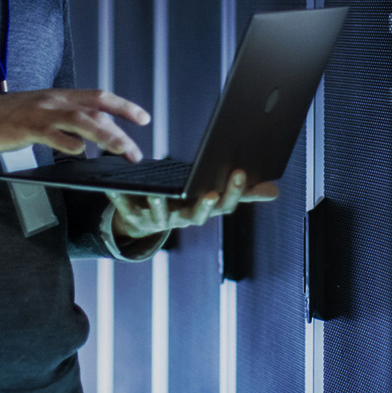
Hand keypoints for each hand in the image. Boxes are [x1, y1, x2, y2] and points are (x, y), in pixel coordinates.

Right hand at [0, 89, 149, 160]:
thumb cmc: (8, 119)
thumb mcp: (43, 113)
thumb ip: (68, 120)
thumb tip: (94, 133)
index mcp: (60, 96)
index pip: (99, 96)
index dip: (124, 106)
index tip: (144, 118)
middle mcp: (55, 101)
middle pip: (96, 109)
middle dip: (122, 127)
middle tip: (137, 148)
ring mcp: (42, 113)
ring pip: (81, 121)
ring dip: (105, 136)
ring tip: (122, 150)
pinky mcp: (27, 128)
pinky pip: (52, 135)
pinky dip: (68, 143)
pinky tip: (80, 152)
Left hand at [108, 169, 279, 241]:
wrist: (144, 218)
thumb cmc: (184, 201)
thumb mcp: (213, 195)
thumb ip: (243, 194)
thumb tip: (275, 191)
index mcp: (203, 211)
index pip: (224, 205)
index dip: (233, 192)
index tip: (239, 172)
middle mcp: (182, 220)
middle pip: (196, 217)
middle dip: (204, 206)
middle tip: (212, 193)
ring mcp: (157, 220)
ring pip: (160, 215)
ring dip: (161, 205)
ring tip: (161, 194)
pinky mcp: (133, 214)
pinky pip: (125, 206)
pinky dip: (120, 196)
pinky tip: (116, 183)